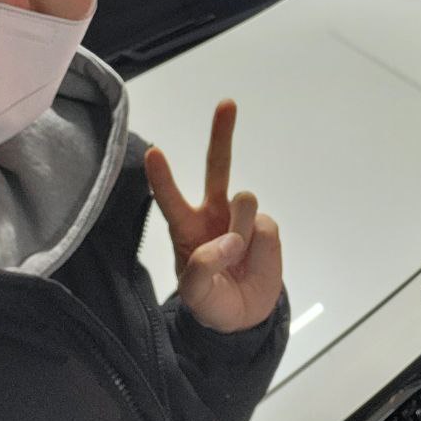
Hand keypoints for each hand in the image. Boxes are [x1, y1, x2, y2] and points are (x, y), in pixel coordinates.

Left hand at [145, 100, 282, 332]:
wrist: (243, 316)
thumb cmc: (210, 300)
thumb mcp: (196, 295)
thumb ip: (204, 268)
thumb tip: (232, 239)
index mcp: (186, 227)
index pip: (170, 198)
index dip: (162, 177)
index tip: (154, 152)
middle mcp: (212, 213)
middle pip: (217, 167)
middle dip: (222, 134)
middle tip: (227, 104)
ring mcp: (241, 218)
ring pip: (245, 201)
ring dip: (243, 226)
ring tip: (238, 257)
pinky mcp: (266, 229)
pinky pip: (266, 228)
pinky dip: (262, 248)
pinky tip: (254, 261)